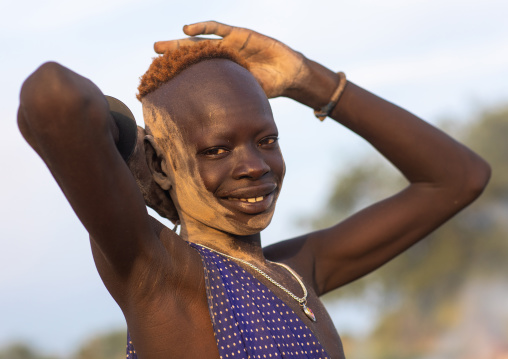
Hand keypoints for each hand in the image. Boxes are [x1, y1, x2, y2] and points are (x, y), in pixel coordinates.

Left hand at [154, 21, 307, 97]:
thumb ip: (231, 104)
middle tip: (154, 53)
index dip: (180, 72)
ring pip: (200, 41)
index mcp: (221, 72)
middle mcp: (222, 56)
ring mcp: (229, 44)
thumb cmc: (268, 86)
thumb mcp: (245, 97)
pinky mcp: (240, 34)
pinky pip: (220, 29)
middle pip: (193, 54)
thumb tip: (214, 128)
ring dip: (180, 42)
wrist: (288, 74)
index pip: (197, 70)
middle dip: (173, 53)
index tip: (160, 76)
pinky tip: (187, 29)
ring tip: (161, 46)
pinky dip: (204, 28)